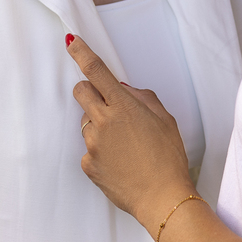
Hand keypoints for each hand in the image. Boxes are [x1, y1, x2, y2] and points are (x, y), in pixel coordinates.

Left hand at [67, 35, 196, 235]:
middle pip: (81, 92)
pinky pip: (89, 148)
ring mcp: (92, 144)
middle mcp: (103, 122)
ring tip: (125, 145)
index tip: (72, 43)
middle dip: (90, 91)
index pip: (97, 71)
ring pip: (87, 122)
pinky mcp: (87, 165)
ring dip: (100, 125)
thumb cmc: (169, 158)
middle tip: (108, 104)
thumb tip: (125, 91)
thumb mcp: (165, 119)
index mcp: (124, 107)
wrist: (162, 198)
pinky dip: (101, 150)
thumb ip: (142, 99)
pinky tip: (120, 162)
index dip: (81, 53)